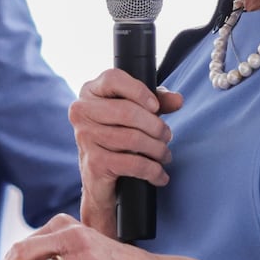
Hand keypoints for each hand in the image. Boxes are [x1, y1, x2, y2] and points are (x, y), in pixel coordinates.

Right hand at [69, 69, 182, 233]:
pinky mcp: (93, 163)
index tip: (155, 106)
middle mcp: (81, 112)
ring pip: (132, 139)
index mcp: (90, 92)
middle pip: (126, 111)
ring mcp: (84, 137)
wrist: (99, 180)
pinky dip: (152, 170)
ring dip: (157, 149)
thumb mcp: (138, 114)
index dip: (138, 91)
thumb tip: (177, 99)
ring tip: (165, 154)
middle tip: (167, 136)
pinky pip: (132, 164)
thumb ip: (158, 102)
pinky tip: (160, 175)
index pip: (113, 79)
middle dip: (155, 126)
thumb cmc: (118, 139)